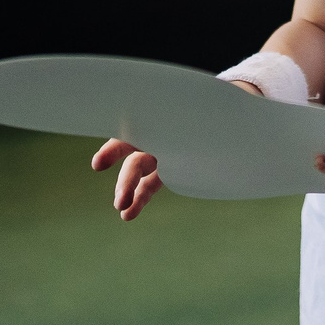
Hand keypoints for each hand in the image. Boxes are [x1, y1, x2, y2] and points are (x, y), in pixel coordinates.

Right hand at [88, 76, 263, 221]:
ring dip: (130, 192)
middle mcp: (155, 132)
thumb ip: (201, 125)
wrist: (224, 116)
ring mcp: (160, 150)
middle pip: (135, 157)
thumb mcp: (205, 115)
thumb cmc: (212, 110)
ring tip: (124, 213)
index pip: (130, 130)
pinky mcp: (168, 166)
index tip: (99, 164)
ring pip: (138, 172)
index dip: (114, 149)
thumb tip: (210, 132)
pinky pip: (150, 183)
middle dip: (127, 181)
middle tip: (120, 202)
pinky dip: (141, 197)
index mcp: (159, 117)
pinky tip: (132, 211)